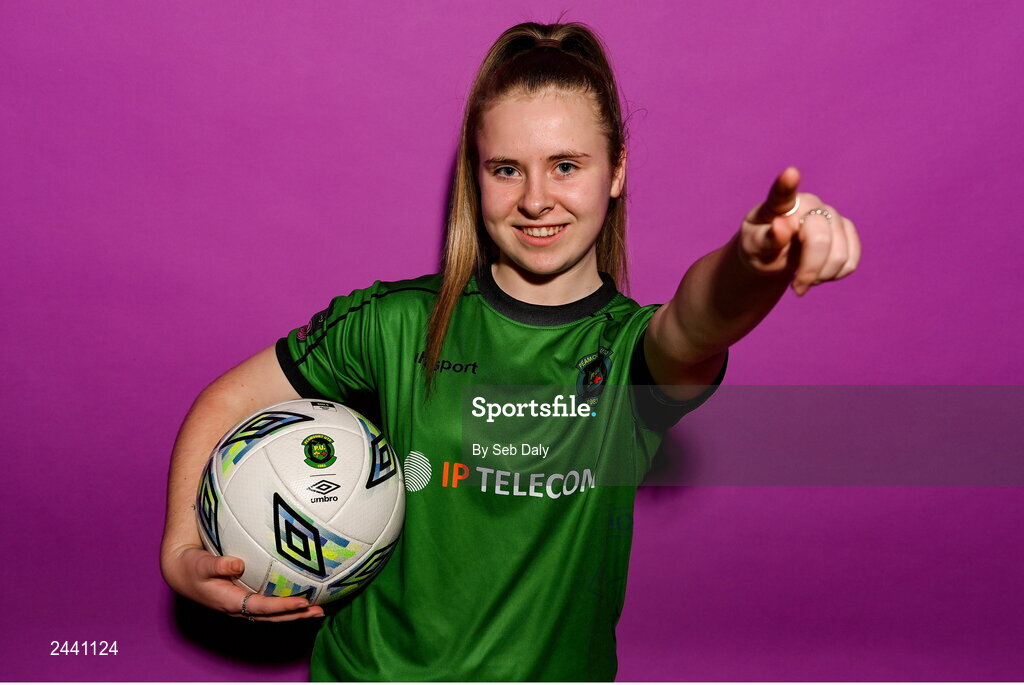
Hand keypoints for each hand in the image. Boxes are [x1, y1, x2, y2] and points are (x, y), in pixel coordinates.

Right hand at [162, 545, 324, 621]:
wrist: (182, 572)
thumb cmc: (192, 567)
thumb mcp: (201, 564)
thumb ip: (218, 565)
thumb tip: (237, 564)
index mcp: (231, 602)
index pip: (262, 607)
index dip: (283, 607)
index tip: (302, 602)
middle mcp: (240, 607)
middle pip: (273, 616)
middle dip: (296, 615)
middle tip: (319, 611)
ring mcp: (243, 604)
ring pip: (273, 613)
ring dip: (295, 613)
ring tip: (318, 609)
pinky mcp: (245, 598)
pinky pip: (269, 605)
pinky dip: (286, 604)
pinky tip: (301, 597)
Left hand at [737, 166, 860, 295]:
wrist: (773, 255)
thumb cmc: (759, 249)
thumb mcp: (753, 248)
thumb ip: (765, 239)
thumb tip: (781, 227)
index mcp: (777, 206)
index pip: (781, 194)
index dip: (787, 184)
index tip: (790, 174)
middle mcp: (808, 204)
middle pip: (820, 237)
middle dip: (810, 269)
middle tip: (797, 289)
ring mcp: (830, 214)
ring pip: (841, 252)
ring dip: (823, 275)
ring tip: (804, 279)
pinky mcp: (846, 229)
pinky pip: (852, 259)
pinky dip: (836, 275)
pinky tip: (820, 274)